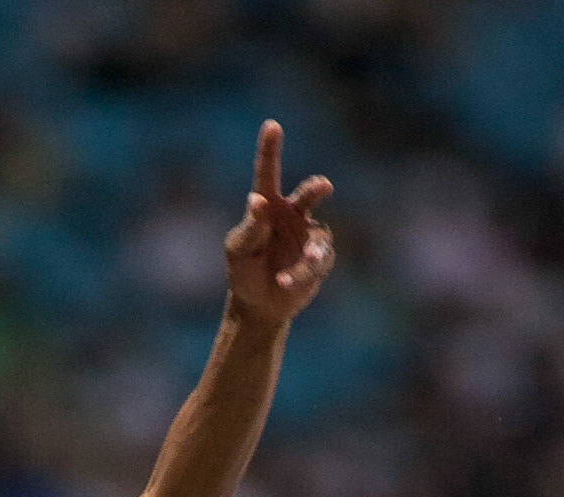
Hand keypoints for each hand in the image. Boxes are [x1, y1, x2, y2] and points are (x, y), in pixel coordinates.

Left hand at [224, 121, 332, 327]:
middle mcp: (292, 214)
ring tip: (308, 259)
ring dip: (311, 251)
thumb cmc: (244, 271)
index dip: (269, 149)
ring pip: (318, 237)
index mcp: (268, 205)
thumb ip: (251, 226)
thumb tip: (258, 200)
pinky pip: (317, 262)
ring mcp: (308, 235)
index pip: (268, 173)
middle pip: (308, 195)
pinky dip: (302, 273)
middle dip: (316, 189)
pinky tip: (285, 282)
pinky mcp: (319, 258)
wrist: (259, 304)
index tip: (271, 125)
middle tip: (324, 186)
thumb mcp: (240, 250)